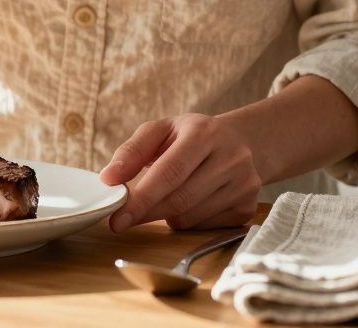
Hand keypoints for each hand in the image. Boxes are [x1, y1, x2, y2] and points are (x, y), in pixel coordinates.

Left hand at [99, 114, 261, 231]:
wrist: (240, 142)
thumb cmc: (190, 136)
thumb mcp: (160, 130)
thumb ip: (131, 151)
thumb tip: (108, 178)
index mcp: (205, 133)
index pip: (170, 173)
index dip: (141, 199)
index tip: (117, 218)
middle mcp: (232, 158)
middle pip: (180, 199)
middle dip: (146, 213)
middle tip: (121, 221)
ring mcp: (245, 185)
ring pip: (191, 217)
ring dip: (167, 215)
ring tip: (164, 197)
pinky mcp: (248, 207)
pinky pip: (205, 227)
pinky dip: (187, 221)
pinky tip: (189, 202)